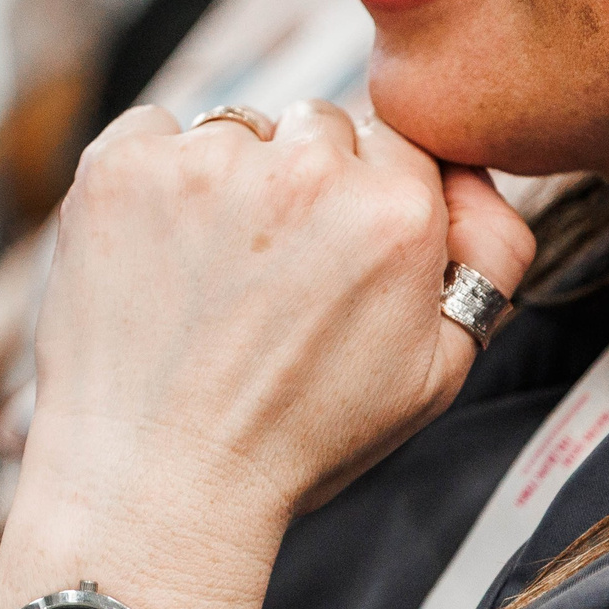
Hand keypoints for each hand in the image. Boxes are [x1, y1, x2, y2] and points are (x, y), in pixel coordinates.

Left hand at [0, 100, 534, 608]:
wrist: (158, 483)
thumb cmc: (297, 439)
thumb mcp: (437, 372)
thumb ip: (487, 255)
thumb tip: (475, 175)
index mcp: (395, 211)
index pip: (391, 141)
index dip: (361, 197)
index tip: (331, 252)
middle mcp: (304, 170)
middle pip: (314, 126)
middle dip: (299, 180)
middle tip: (269, 270)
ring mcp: (204, 159)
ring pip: (233, 128)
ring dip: (225, 179)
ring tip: (208, 274)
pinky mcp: (122, 163)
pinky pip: (151, 129)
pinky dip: (152, 178)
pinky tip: (155, 252)